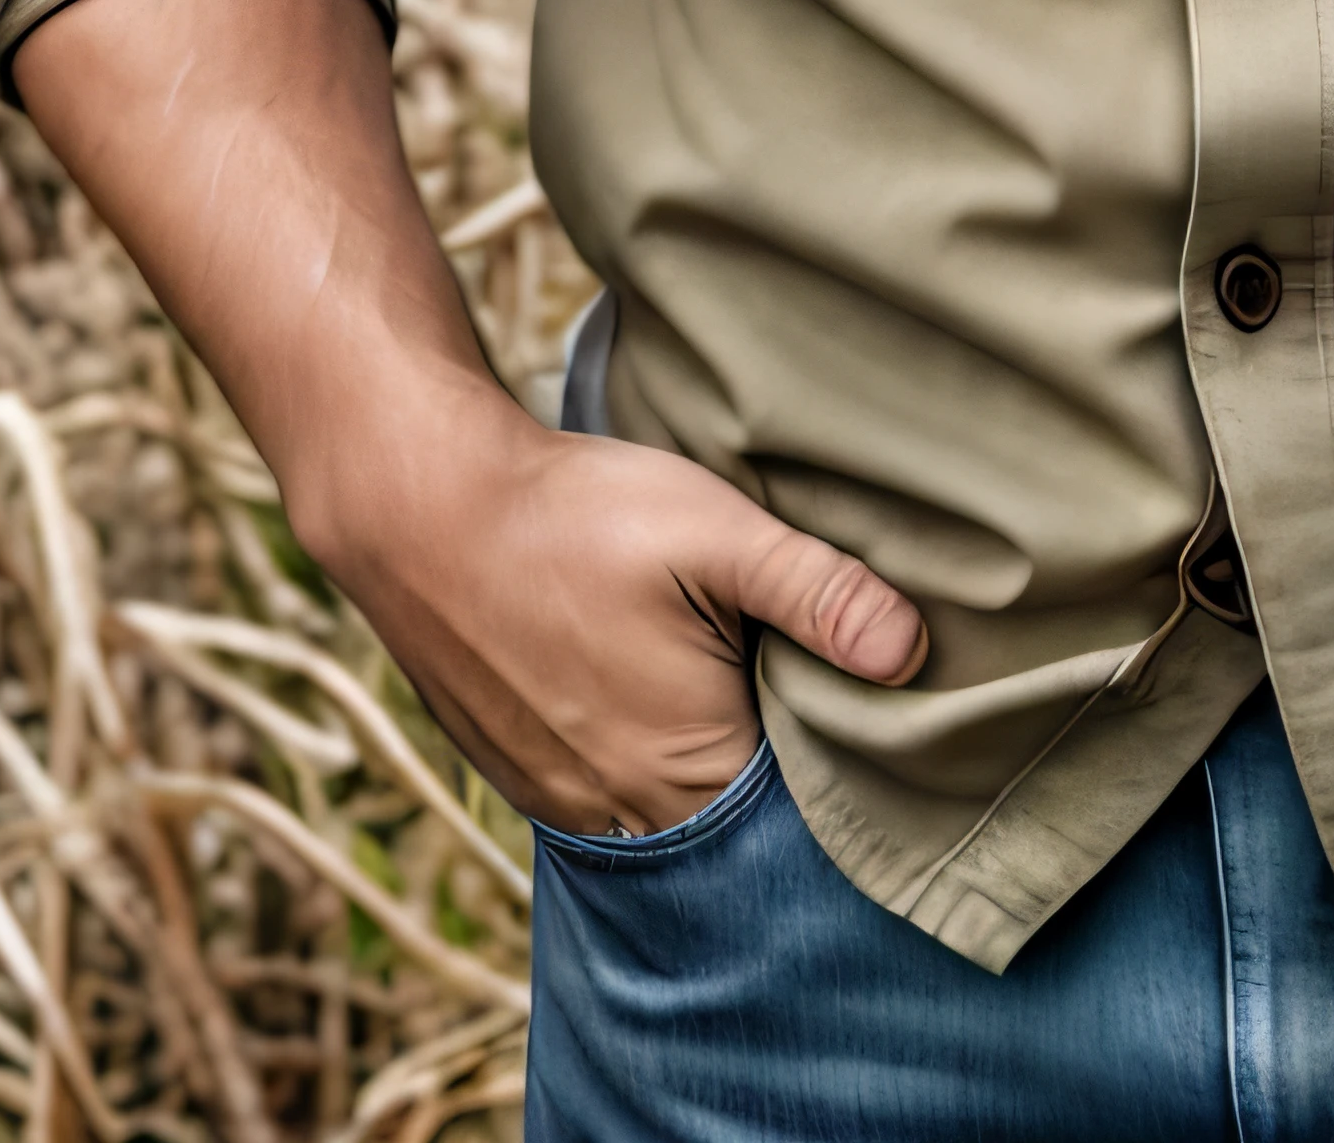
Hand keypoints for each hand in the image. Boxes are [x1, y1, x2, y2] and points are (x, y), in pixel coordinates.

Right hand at [316, 390, 925, 836]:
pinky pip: (611, 798)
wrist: (419, 505)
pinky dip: (645, 763)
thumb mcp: (714, 531)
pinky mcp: (524, 774)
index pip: (799, 820)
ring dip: (707, 771)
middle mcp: (624, 817)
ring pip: (670, 816)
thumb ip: (817, 593)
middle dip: (777, 777)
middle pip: (736, 827)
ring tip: (729, 687)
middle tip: (803, 691)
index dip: (840, 773)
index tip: (870, 717)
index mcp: (688, 773)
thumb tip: (914, 653)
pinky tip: (654, 693)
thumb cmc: (572, 514)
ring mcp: (564, 803)